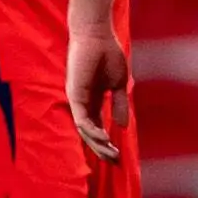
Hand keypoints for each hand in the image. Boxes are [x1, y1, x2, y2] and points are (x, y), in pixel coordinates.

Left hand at [67, 26, 130, 159]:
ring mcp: (77, 100)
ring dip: (98, 144)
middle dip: (102, 149)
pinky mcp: (74, 95)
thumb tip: (123, 126)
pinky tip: (105, 138)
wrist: (98, 36)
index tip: (120, 156)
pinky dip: (92, 131)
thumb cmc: (108, 54)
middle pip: (90, 134)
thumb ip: (119, 105)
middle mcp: (82, 104)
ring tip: (112, 153)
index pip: (98, 128)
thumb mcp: (118, 84)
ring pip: (84, 130)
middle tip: (115, 162)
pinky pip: (81, 119)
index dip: (108, 144)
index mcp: (93, 101)